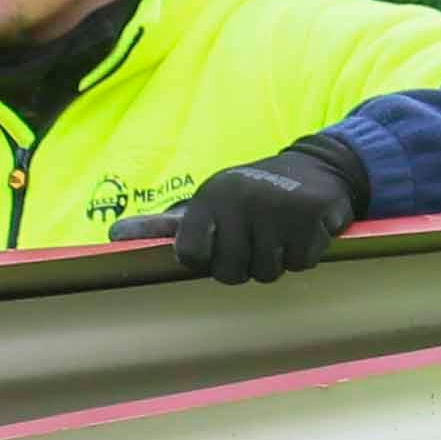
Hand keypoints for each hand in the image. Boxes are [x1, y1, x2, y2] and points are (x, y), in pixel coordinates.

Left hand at [165, 143, 361, 284]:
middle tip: (257, 242)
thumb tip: (122, 236)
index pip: (191, 254)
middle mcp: (239, 199)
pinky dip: (306, 253)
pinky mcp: (309, 214)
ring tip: (282, 234)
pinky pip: (301, 263)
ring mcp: (275, 206)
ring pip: (267, 272)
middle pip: (230, 273)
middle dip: (246, 267)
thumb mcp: (215, 201)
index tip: (220, 248)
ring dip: (278, 261)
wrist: (318, 166)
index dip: (207, 261)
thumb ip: (174, 225)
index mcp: (210, 197)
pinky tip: (304, 231)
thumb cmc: (256, 194)